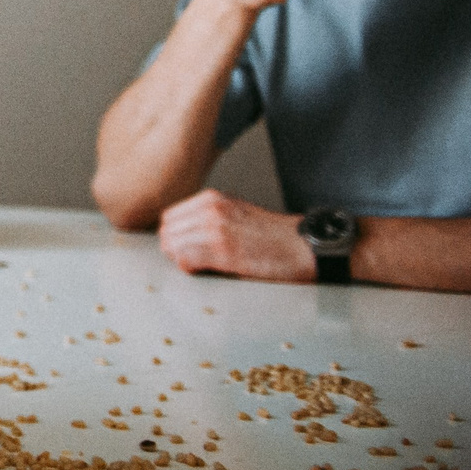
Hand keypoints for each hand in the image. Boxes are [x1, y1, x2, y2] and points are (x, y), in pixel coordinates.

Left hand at [156, 189, 310, 281]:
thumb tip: (178, 235)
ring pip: (172, 246)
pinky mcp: (224, 251)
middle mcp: (210, 209)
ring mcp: (216, 229)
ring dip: (182, 260)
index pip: (169, 218)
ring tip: (202, 266)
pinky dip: (190, 268)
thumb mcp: (234, 213)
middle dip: (174, 249)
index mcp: (211, 199)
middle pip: (167, 232)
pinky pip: (186, 260)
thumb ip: (206, 218)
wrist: (303, 246)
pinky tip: (206, 270)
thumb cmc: (272, 235)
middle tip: (192, 261)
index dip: (174, 236)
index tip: (184, 248)